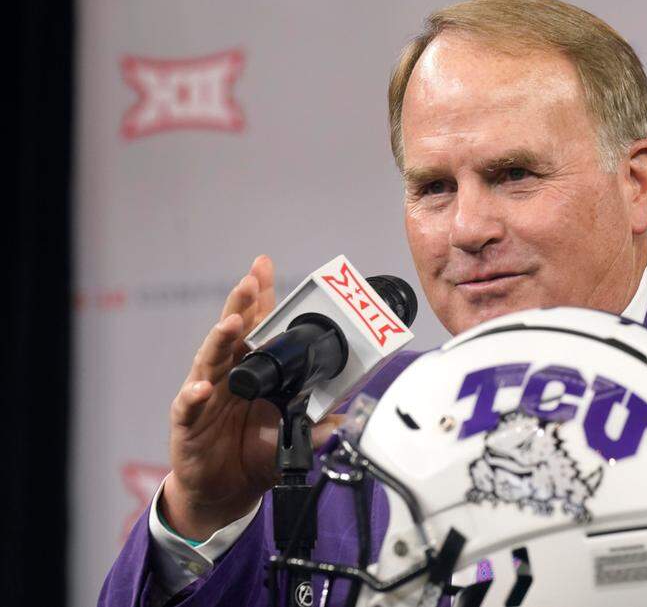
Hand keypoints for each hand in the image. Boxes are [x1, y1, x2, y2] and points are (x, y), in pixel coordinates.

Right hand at [160, 255, 342, 539]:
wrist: (226, 491)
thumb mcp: (294, 436)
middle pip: (232, 333)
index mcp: (251, 371)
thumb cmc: (255, 453)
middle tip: (250, 281)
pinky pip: (188, 407)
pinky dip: (193, 396)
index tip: (263, 266)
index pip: (256, 327)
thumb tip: (348, 417)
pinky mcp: (188, 424)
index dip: (259, 297)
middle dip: (241, 305)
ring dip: (220, 340)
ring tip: (233, 323)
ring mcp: (204, 397)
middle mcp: (226, 376)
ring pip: (209, 360)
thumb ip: (318, 424)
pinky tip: (201, 387)